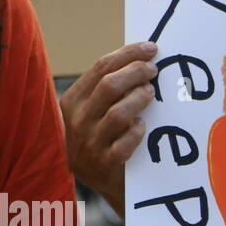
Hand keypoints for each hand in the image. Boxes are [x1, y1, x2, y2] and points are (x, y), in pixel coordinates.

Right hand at [59, 42, 159, 218]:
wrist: (99, 178)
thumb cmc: (103, 134)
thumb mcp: (93, 109)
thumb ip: (108, 87)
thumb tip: (141, 56)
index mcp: (72, 100)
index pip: (100, 68)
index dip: (127, 54)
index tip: (150, 48)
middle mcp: (77, 120)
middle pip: (109, 86)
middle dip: (136, 72)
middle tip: (154, 69)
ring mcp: (90, 142)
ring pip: (119, 113)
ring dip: (139, 99)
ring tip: (150, 93)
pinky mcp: (104, 163)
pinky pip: (125, 143)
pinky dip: (137, 131)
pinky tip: (142, 125)